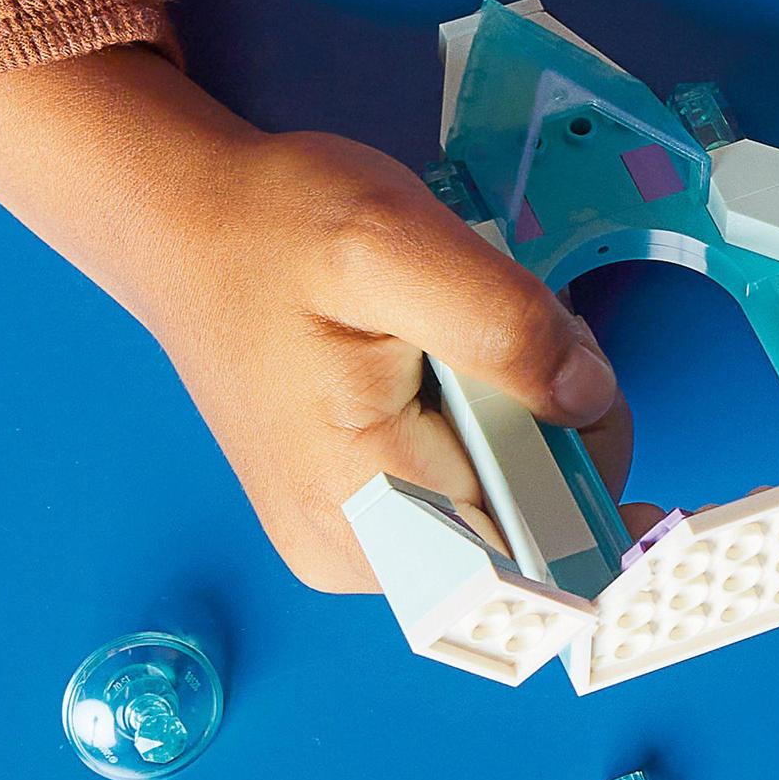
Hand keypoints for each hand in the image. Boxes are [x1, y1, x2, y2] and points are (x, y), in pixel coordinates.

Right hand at [0, 47, 644, 589]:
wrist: (190, 223)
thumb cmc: (276, 226)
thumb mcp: (393, 240)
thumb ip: (504, 324)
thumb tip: (587, 398)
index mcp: (367, 508)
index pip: (539, 548)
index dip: (584, 477)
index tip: (570, 398)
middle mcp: (363, 556)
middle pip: (543, 523)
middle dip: (557, 424)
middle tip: (501, 337)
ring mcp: (368, 543)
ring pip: (523, 502)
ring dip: (529, 418)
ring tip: (461, 345)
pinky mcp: (376, 516)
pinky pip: (486, 485)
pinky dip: (498, 424)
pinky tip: (450, 370)